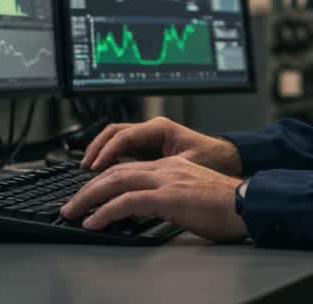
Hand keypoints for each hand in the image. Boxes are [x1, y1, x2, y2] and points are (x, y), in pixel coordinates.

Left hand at [61, 157, 247, 241]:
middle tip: (70, 205)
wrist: (248, 204)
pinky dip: (106, 211)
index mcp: (170, 166)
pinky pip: (127, 202)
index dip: (102, 181)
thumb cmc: (225, 206)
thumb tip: (143, 211)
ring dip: (88, 198)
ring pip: (115, 182)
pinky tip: (94, 221)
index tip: (86, 195)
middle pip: (115, 172)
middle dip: (87, 189)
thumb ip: (166, 198)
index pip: (126, 168)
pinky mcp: (168, 197)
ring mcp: (166, 180)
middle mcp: (165, 168)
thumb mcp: (189, 197)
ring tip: (73, 211)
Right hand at [81, 116, 241, 174]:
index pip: (124, 136)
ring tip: (88, 173)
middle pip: (113, 133)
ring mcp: (149, 138)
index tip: (94, 168)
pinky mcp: (149, 149)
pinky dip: (110, 159)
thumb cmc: (214, 160)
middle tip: (84, 170)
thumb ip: (163, 172)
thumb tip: (137, 183)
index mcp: (160, 129)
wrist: (228, 160)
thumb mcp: (188, 165)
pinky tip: (103, 174)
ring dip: (100, 153)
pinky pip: (123, 150)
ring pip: (115, 140)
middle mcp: (152, 130)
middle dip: (95, 150)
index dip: (106, 152)